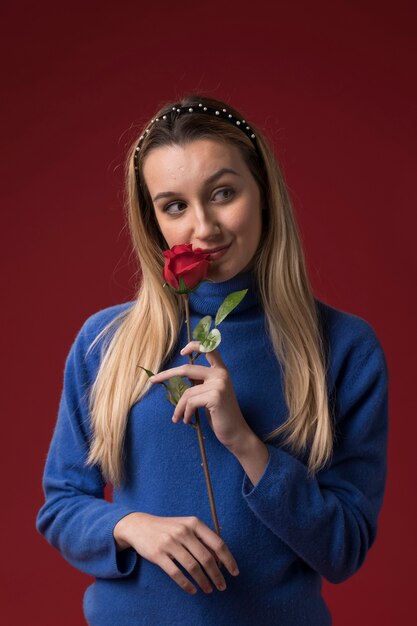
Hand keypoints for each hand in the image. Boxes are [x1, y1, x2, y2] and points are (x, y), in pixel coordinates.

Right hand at [113, 512, 239, 594]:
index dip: (228, 559)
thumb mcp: (187, 526)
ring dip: (204, 582)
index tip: (234, 572)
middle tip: (222, 586)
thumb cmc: (169, 528)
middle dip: (217, 575)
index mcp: (194, 523)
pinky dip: (187, 584)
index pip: (217, 543)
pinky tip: (193, 590)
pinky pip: (176, 573)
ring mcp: (170, 543)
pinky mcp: (158, 554)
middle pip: (207, 558)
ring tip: (209, 590)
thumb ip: (202, 539)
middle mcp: (183, 531)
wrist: (140, 526)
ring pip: (193, 567)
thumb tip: (220, 560)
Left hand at [150, 341, 252, 449]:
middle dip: (167, 374)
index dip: (195, 346)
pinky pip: (191, 402)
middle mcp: (221, 374)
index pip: (210, 349)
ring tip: (178, 418)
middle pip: (187, 369)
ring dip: (179, 407)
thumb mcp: (211, 394)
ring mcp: (219, 384)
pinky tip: (187, 420)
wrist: (235, 433)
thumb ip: (200, 382)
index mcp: (221, 371)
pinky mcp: (216, 396)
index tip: (182, 352)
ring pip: (187, 392)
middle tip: (152, 380)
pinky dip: (185, 413)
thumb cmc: (221, 415)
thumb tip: (179, 377)